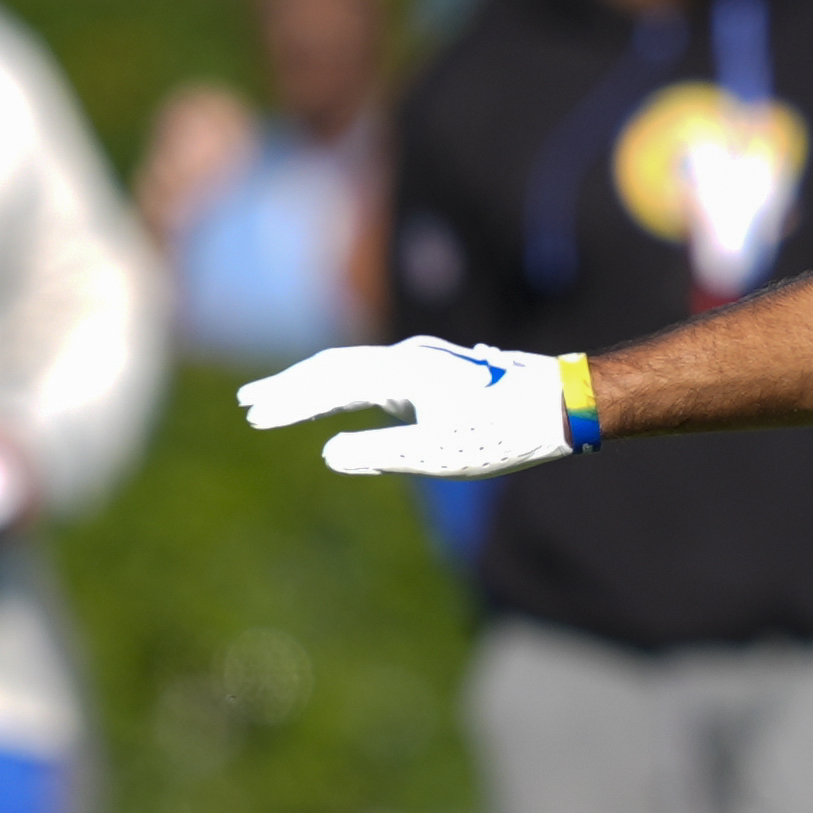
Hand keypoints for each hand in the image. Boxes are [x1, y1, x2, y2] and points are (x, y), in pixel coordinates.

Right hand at [240, 339, 584, 478]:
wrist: (564, 404)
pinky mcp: (438, 372)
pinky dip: (346, 387)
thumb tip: (330, 452)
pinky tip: (339, 401)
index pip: (328, 385)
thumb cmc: (505, 431)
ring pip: (354, 368)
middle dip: (289, 387)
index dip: (289, 403)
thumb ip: (381, 453)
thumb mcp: (440, 453)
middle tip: (248, 403)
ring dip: (315, 384)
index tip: (254, 417)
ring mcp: (423, 362)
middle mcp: (407, 358)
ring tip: (281, 401)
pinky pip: (377, 375)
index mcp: (402, 373)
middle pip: (332, 368)